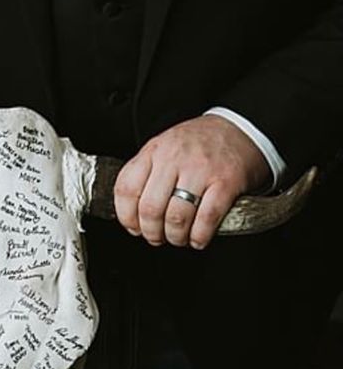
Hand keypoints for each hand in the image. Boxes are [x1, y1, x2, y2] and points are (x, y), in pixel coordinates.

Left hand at [113, 115, 271, 249]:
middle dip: (152, 233)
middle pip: (150, 209)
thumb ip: (147, 174)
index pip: (126, 189)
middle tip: (157, 237)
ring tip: (179, 238)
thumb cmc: (200, 145)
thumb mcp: (165, 148)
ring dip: (176, 237)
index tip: (134, 228)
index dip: (127, 217)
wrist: (241, 129)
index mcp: (155, 150)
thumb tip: (133, 216)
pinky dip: (199, 236)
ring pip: (177, 217)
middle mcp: (175, 158)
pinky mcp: (226, 182)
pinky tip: (198, 238)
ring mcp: (201, 169)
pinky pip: (206, 219)